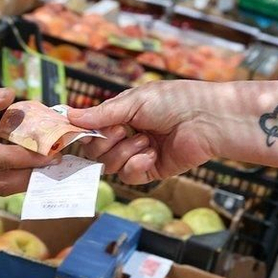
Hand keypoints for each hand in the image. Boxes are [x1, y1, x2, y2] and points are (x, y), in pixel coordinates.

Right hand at [0, 85, 47, 194]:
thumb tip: (9, 95)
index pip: (0, 159)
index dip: (31, 157)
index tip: (54, 150)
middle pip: (4, 184)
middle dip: (34, 175)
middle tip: (59, 161)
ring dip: (21, 178)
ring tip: (44, 163)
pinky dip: (2, 176)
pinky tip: (15, 163)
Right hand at [68, 83, 217, 185]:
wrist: (206, 120)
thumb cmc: (175, 101)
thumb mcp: (134, 102)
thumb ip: (102, 114)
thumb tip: (71, 116)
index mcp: (123, 114)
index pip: (92, 128)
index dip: (84, 132)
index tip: (78, 132)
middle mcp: (128, 134)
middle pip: (96, 151)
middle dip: (105, 142)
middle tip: (123, 131)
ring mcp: (139, 153)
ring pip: (110, 165)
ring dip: (125, 152)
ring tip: (146, 140)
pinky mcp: (152, 170)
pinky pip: (129, 176)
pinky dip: (137, 166)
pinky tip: (152, 154)